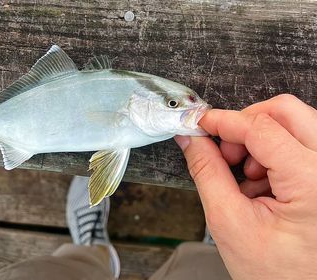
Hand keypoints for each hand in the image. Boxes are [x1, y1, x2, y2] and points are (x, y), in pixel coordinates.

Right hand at [175, 94, 316, 279]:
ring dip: (259, 140)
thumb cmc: (278, 274)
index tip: (200, 122)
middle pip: (286, 111)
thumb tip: (193, 140)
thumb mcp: (229, 222)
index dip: (223, 121)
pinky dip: (272, 153)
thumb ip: (207, 172)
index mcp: (313, 182)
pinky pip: (300, 142)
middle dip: (245, 123)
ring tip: (245, 175)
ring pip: (294, 123)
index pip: (260, 129)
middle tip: (226, 148)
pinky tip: (262, 182)